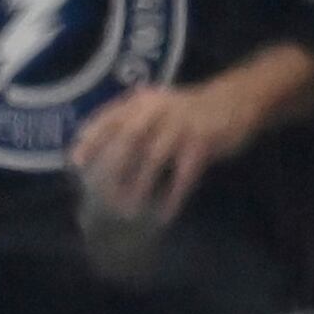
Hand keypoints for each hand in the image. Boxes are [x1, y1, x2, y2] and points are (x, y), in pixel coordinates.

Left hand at [71, 73, 275, 224]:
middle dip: (112, 170)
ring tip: (128, 212)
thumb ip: (127, 124)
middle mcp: (158, 110)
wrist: (237, 99)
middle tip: (102, 198)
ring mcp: (182, 125)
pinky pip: (185, 173)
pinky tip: (164, 214)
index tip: (76, 164)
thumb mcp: (153, 107)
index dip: (90, 141)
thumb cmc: (185, 111)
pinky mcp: (204, 141)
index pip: (108, 119)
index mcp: (140, 102)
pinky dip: (173, 196)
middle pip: (127, 140)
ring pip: (153, 159)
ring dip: (139, 187)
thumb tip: (93, 159)